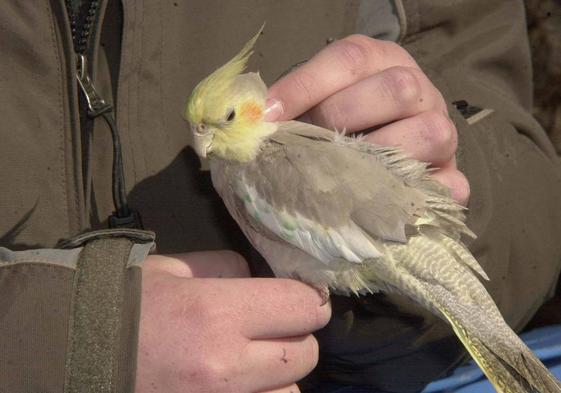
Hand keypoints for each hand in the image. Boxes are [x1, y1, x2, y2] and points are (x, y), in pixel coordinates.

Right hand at [136, 251, 330, 392]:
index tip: (303, 298)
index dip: (311, 299)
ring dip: (279, 377)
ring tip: (252, 364)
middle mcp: (225, 368)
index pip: (303, 307)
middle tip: (273, 328)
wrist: (70, 353)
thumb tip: (261, 280)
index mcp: (216, 314)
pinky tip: (239, 383)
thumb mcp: (173, 270)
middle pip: (305, 356)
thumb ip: (227, 268)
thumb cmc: (122, 305)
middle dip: (295, 337)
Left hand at [266, 35, 469, 205]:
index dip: (307, 85)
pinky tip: (388, 206)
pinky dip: (420, 197)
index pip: (350, 59)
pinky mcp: (452, 177)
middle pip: (398, 88)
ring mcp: (442, 133)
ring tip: (345, 177)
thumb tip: (258, 120)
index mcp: (380, 64)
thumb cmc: (333, 130)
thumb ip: (291, 109)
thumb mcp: (313, 107)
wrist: (376, 157)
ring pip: (432, 133)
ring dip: (382, 158)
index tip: (270, 115)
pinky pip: (451, 185)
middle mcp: (418, 91)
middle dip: (345, 117)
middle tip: (311, 145)